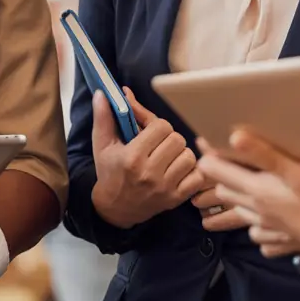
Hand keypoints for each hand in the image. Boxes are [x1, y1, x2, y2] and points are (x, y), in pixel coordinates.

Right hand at [91, 87, 204, 228]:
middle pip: (177, 139)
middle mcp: (149, 173)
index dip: (157, 125)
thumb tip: (103, 92)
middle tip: (159, 143)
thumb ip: (103, 117)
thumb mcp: (102, 144)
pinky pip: (197, 177)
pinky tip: (178, 170)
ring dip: (180, 154)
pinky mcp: (175, 199)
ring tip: (168, 156)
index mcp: (131, 157)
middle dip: (169, 138)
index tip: (149, 131)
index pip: (161, 126)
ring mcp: (164, 188)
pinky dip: (191, 171)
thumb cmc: (109, 172)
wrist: (114, 208)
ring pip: (189, 157)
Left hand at [196, 130, 299, 265]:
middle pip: (225, 192)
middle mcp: (256, 210)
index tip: (204, 141)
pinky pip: (259, 235)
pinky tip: (265, 221)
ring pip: (240, 214)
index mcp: (256, 190)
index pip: (216, 172)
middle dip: (218, 178)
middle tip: (218, 163)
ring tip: (235, 192)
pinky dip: (257, 228)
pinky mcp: (281, 242)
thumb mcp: (296, 171)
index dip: (208, 156)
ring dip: (234, 202)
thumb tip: (233, 136)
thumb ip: (264, 154)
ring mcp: (268, 228)